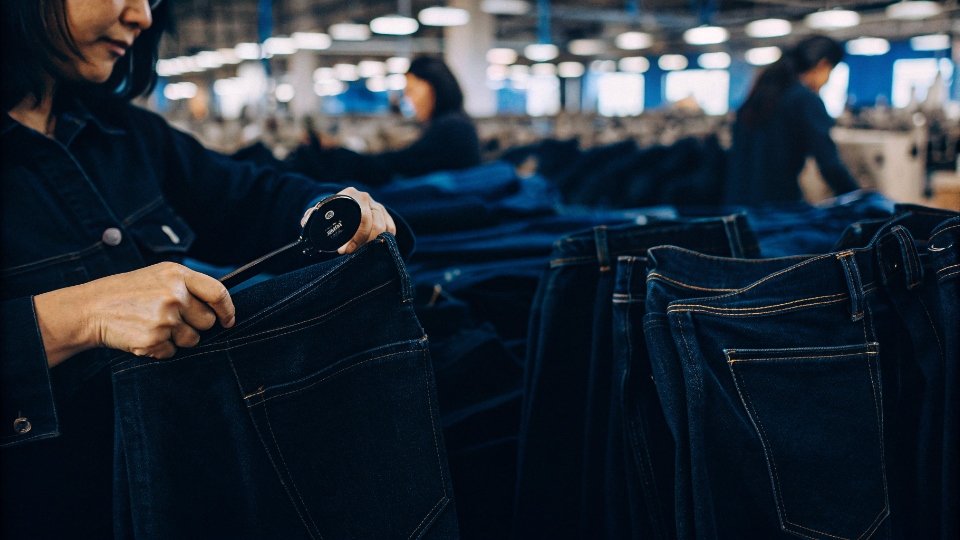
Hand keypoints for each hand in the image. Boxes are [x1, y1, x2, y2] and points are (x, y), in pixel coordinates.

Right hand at [34, 262, 235, 366]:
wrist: (91, 309)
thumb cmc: (128, 292)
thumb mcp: (159, 276)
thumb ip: (188, 286)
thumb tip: (219, 307)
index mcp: (177, 275)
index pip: (218, 293)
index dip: (228, 310)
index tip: (228, 320)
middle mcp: (174, 295)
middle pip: (208, 321)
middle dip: (196, 325)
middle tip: (173, 320)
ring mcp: (164, 318)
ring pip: (192, 340)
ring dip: (178, 338)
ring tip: (154, 325)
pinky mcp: (153, 340)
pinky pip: (172, 352)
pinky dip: (161, 348)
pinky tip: (144, 334)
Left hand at [300, 187, 396, 254]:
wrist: (343, 204)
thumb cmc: (330, 211)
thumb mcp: (321, 212)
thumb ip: (312, 216)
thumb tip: (306, 222)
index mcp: (350, 194)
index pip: (360, 216)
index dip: (355, 236)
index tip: (345, 250)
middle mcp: (366, 198)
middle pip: (374, 223)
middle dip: (363, 242)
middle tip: (350, 252)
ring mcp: (377, 206)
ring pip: (384, 227)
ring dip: (373, 243)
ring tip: (361, 251)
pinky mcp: (385, 214)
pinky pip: (391, 228)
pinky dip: (384, 239)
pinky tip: (373, 246)